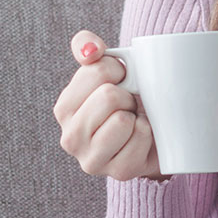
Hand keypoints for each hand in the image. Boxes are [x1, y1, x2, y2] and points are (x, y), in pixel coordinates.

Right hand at [52, 30, 167, 181]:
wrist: (153, 136)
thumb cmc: (126, 100)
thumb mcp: (105, 69)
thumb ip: (87, 46)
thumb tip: (90, 49)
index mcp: (63, 109)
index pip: (95, 71)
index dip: (118, 69)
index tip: (121, 80)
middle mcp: (70, 138)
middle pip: (109, 96)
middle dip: (127, 95)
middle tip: (128, 105)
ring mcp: (92, 160)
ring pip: (121, 120)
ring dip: (136, 115)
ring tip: (133, 121)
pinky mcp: (118, 172)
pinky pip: (140, 138)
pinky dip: (148, 132)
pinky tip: (141, 137)